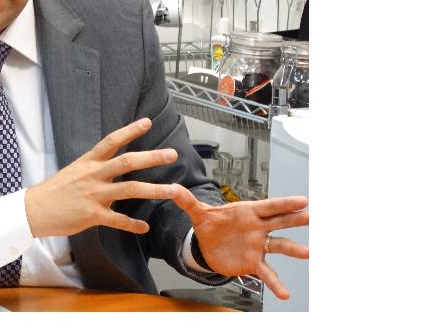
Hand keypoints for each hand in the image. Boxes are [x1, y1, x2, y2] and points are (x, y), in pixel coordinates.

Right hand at [24, 118, 179, 237]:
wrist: (35, 209)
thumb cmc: (55, 190)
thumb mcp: (75, 170)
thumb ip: (96, 167)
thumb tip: (114, 163)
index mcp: (88, 162)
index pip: (111, 141)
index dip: (130, 131)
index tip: (147, 122)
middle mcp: (93, 175)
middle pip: (127, 162)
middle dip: (151, 158)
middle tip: (172, 154)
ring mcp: (94, 195)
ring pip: (129, 190)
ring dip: (154, 190)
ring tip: (174, 190)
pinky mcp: (92, 215)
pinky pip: (118, 220)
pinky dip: (133, 224)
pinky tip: (144, 227)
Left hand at [172, 189, 308, 299]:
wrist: (207, 246)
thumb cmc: (210, 225)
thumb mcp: (198, 213)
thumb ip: (186, 201)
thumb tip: (171, 188)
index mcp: (247, 212)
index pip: (268, 206)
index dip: (284, 204)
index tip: (302, 201)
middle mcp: (257, 228)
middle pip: (279, 222)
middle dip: (295, 219)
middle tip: (311, 216)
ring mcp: (258, 246)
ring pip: (279, 246)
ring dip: (293, 249)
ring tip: (307, 253)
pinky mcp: (254, 263)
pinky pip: (267, 273)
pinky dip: (276, 284)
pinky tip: (285, 294)